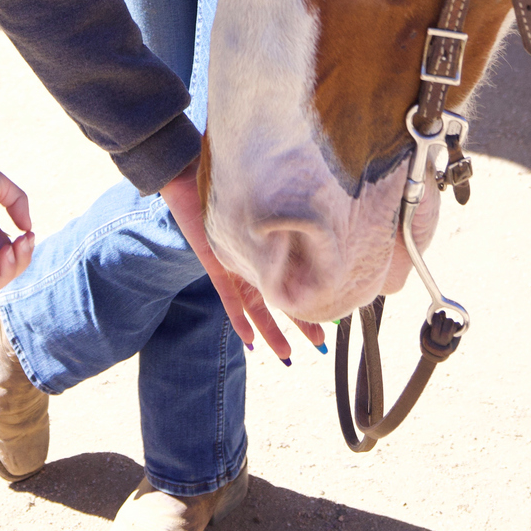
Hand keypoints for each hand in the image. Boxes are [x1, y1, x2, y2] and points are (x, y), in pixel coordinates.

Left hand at [0, 164, 34, 301]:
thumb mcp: (0, 186)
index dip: (25, 249)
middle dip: (21, 260)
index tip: (28, 235)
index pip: (13, 252)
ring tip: (7, 252)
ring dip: (8, 272)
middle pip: (8, 270)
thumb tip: (27, 229)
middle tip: (21, 243)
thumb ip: (19, 202)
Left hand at [155, 164, 324, 361]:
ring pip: (256, 307)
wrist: (195, 175)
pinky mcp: (217, 266)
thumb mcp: (271, 198)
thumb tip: (325, 210)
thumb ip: (291, 211)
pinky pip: (229, 299)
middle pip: (279, 299)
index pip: (297, 278)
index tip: (334, 311)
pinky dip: (239, 319)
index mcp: (272, 247)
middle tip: (320, 342)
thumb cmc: (236, 179)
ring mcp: (237, 266)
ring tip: (287, 356)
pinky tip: (249, 341)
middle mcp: (256, 261)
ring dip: (270, 331)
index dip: (313, 296)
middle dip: (300, 321)